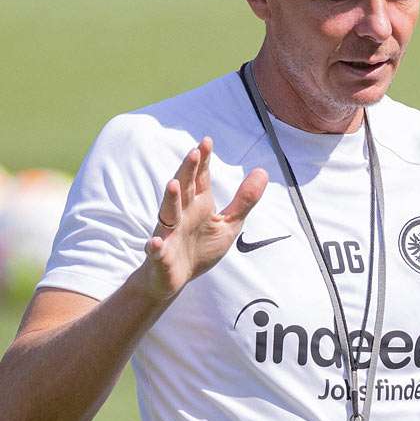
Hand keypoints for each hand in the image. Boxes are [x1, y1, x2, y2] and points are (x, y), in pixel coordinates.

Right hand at [142, 137, 267, 298]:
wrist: (174, 279)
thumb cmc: (200, 248)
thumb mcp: (229, 223)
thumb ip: (245, 199)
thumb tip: (262, 170)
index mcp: (198, 205)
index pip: (199, 179)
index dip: (202, 161)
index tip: (207, 141)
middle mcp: (181, 215)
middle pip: (183, 189)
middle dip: (187, 171)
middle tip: (194, 152)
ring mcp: (169, 234)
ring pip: (167, 214)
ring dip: (170, 200)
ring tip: (173, 185)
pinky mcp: (161, 256)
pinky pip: (157, 250)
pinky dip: (156, 246)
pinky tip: (156, 241)